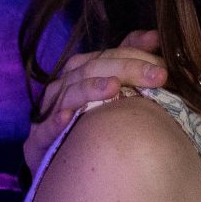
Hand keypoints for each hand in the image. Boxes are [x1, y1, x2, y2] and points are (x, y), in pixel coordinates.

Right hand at [23, 30, 168, 172]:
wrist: (63, 166)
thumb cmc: (91, 124)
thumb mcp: (112, 90)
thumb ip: (130, 61)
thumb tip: (155, 36)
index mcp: (80, 73)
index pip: (108, 56)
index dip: (135, 56)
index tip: (163, 64)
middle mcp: (63, 87)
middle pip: (92, 69)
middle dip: (127, 69)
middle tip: (158, 76)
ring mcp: (48, 112)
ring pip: (69, 93)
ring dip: (91, 88)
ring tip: (115, 87)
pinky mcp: (37, 141)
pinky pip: (45, 129)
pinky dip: (56, 121)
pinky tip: (69, 118)